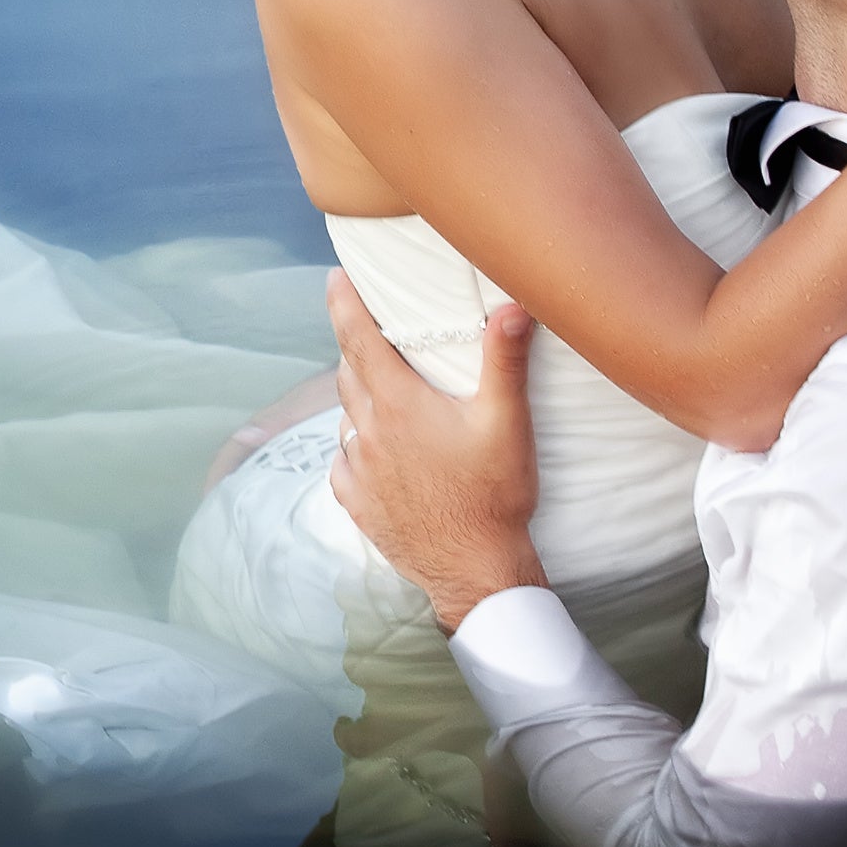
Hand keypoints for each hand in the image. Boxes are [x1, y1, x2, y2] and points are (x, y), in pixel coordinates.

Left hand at [326, 273, 547, 631]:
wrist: (475, 570)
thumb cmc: (495, 495)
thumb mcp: (507, 422)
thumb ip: (505, 361)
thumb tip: (513, 306)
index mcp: (400, 405)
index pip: (359, 338)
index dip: (344, 303)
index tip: (334, 277)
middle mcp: (369, 433)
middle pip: (349, 372)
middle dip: (353, 343)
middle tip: (364, 324)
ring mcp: (358, 470)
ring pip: (347, 416)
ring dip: (358, 394)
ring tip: (378, 386)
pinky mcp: (356, 503)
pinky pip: (344, 460)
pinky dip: (355, 444)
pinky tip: (374, 447)